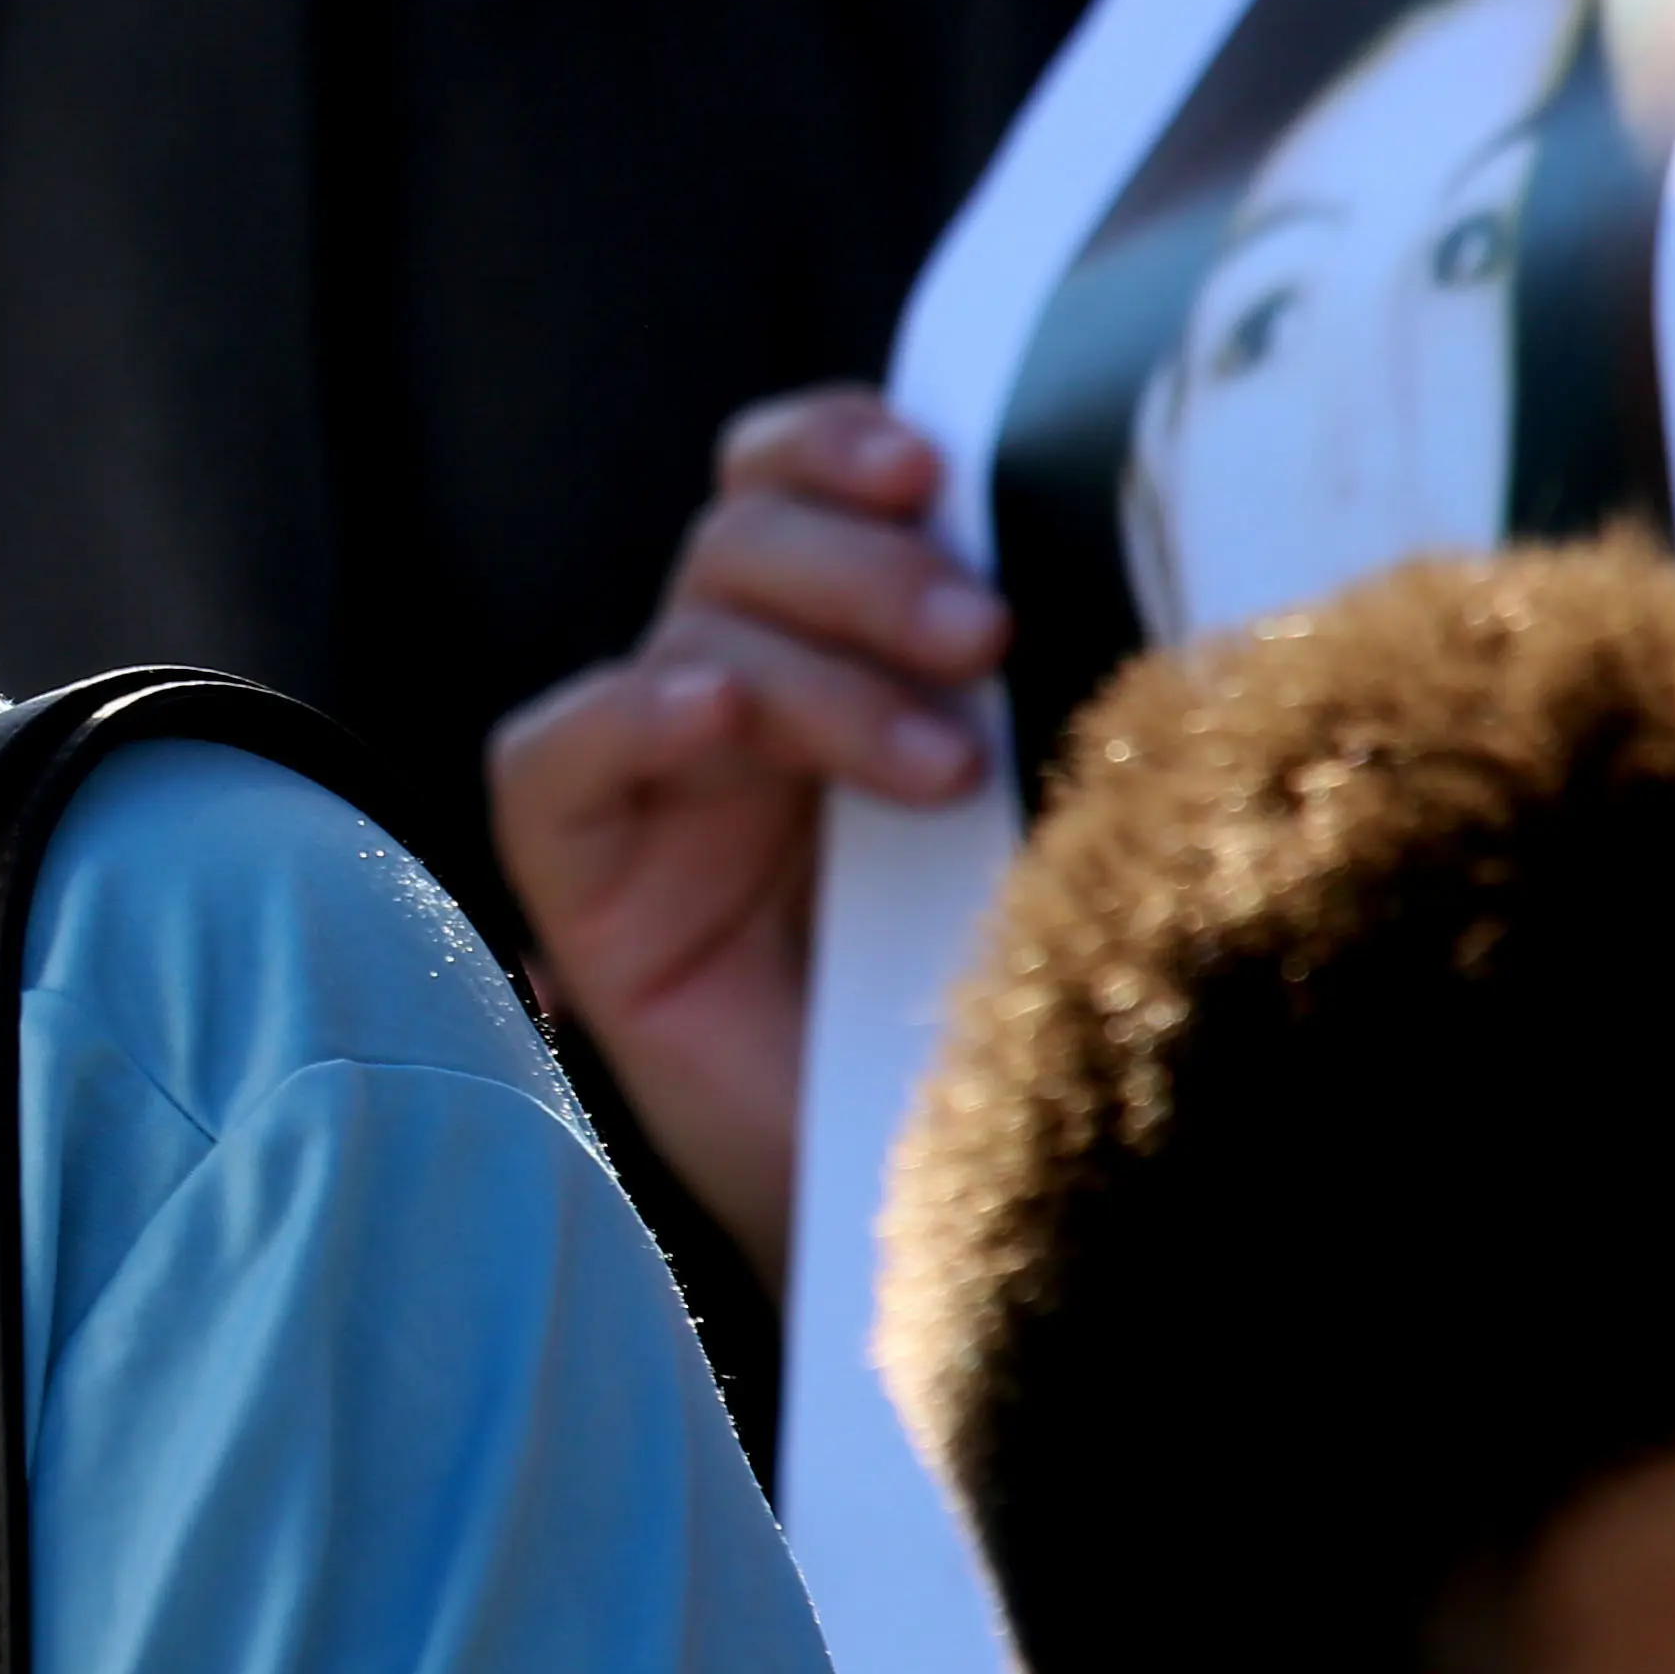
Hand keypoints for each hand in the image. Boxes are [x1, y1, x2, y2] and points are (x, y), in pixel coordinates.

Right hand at [489, 389, 1004, 1274]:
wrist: (950, 1230)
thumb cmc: (1013, 1024)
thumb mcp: (1052, 828)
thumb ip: (1040, 696)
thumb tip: (1120, 549)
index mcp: (842, 664)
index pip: (792, 486)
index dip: (838, 443)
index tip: (938, 469)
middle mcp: (736, 712)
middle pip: (741, 536)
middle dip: (863, 566)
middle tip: (980, 639)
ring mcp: (653, 794)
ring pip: (689, 630)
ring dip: (816, 667)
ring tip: (937, 766)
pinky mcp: (582, 881)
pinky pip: (555, 753)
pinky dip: (631, 716)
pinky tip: (716, 733)